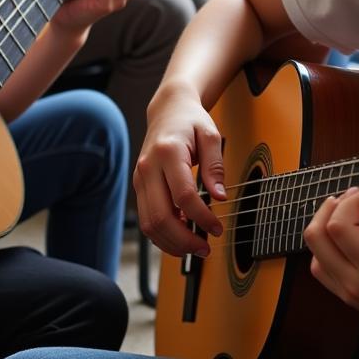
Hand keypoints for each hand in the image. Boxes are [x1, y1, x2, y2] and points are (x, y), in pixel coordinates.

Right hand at [134, 82, 224, 256]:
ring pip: (149, 223)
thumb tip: (219, 197)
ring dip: (171, 242)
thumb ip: (215, 166)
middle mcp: (148, 167)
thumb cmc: (189, 121)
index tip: (218, 228)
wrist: (167, 110)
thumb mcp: (210, 135)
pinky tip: (180, 235)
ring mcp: (140, 178)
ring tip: (194, 247)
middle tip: (205, 248)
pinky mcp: (139, 186)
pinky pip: (146, 218)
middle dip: (184, 240)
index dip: (202, 218)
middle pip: (161, 216)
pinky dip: (162, 234)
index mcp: (167, 152)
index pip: (183, 196)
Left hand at [304, 127, 358, 358]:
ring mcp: (345, 291)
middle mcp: (354, 282)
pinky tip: (348, 234)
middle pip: (317, 232)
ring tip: (352, 209)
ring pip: (312, 247)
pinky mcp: (344, 296)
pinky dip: (326, 243)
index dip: (357, 196)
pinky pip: (318, 264)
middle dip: (334, 203)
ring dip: (326, 221)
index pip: (343, 223)